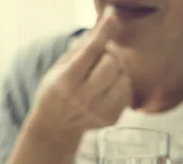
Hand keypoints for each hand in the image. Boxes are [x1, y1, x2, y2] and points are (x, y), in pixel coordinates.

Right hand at [29, 9, 131, 144]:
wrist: (55, 126)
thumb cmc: (57, 89)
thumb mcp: (60, 67)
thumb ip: (82, 48)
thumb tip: (105, 24)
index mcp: (66, 82)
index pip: (90, 51)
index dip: (103, 32)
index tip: (111, 16)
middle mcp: (82, 99)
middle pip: (112, 63)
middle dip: (108, 55)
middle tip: (99, 58)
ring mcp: (97, 112)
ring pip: (124, 77)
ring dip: (116, 71)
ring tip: (101, 76)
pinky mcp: (110, 120)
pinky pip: (127, 93)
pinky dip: (120, 86)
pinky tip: (106, 89)